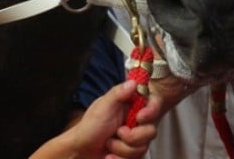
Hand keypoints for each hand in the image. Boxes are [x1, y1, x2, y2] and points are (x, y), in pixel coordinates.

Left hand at [32, 79, 158, 158]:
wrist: (81, 150)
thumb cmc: (89, 126)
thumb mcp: (103, 106)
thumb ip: (118, 93)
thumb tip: (133, 82)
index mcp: (131, 107)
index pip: (153, 106)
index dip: (150, 112)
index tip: (140, 117)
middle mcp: (136, 123)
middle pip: (150, 131)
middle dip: (132, 137)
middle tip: (118, 132)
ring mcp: (134, 140)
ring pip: (142, 148)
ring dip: (121, 149)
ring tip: (109, 144)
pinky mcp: (131, 154)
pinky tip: (109, 155)